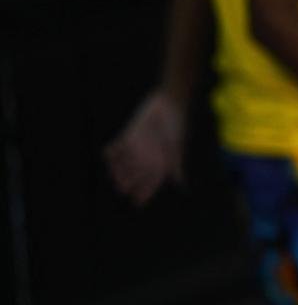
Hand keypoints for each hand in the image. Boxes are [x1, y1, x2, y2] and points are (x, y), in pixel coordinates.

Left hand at [104, 89, 185, 205]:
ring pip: (123, 165)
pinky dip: (110, 152)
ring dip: (117, 170)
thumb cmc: (177, 124)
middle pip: (135, 176)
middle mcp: (148, 158)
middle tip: (122, 186)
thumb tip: (182, 185)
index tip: (136, 202)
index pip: (151, 183)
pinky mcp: (129, 136)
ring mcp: (138, 148)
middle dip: (127, 182)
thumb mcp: (177, 146)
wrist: (170, 102)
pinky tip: (107, 154)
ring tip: (113, 173)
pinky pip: (116, 148)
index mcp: (161, 163)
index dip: (144, 193)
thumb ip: (176, 165)